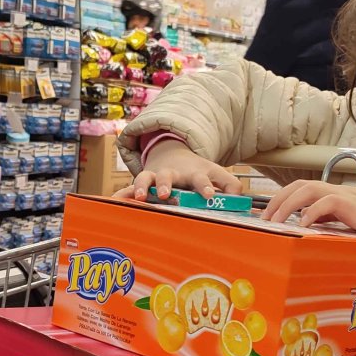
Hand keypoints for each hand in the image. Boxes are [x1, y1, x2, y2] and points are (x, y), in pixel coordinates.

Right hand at [114, 139, 242, 200]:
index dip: (204, 186)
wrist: (173, 153)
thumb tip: (242, 200)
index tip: (208, 195)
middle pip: (168, 177)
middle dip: (166, 185)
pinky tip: (113, 202)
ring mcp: (155, 176)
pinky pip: (128, 188)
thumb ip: (231, 185)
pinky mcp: (142, 181)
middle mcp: (173, 173)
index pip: (200, 178)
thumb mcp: (217, 173)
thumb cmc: (197, 170)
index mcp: (193, 173)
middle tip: (165, 194)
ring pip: (145, 178)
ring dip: (141, 187)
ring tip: (139, 197)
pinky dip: (121, 194)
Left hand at [261, 180, 355, 239]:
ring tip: (274, 222)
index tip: (268, 216)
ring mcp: (348, 197)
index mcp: (338, 196)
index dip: (282, 199)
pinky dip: (310, 213)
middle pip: (299, 186)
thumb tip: (314, 233)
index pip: (302, 190)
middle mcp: (339, 193)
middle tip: (263, 219)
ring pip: (308, 190)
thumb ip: (338, 224)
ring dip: (287, 205)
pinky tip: (301, 226)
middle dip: (277, 201)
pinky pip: (327, 203)